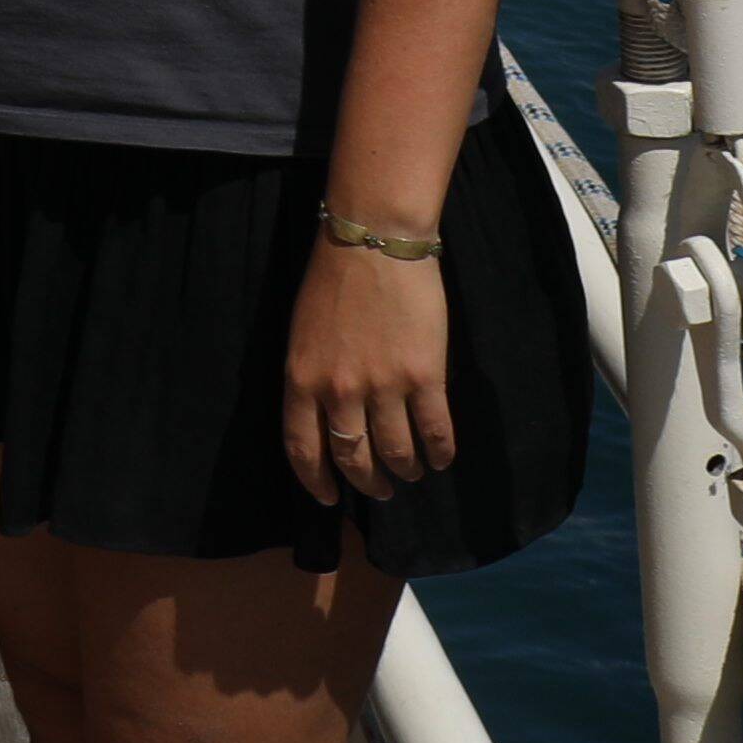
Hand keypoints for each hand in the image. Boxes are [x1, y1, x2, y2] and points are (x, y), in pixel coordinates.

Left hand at [280, 236, 460, 514]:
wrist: (373, 244)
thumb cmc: (333, 282)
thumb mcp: (302, 336)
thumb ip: (311, 378)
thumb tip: (326, 418)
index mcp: (301, 380)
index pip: (302, 448)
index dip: (316, 480)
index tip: (328, 498)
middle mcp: (339, 391)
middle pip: (352, 457)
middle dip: (366, 482)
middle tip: (379, 490)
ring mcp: (383, 386)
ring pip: (396, 451)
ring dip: (405, 470)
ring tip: (411, 474)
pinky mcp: (424, 377)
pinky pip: (434, 431)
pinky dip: (439, 452)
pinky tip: (441, 460)